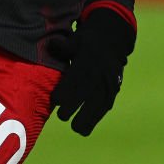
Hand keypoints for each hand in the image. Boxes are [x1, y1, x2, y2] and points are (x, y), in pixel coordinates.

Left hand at [49, 7, 135, 135]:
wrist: (114, 39)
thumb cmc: (89, 40)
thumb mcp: (75, 39)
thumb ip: (61, 47)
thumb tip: (49, 45)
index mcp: (82, 66)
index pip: (66, 91)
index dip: (58, 98)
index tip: (56, 99)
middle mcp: (94, 78)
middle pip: (75, 105)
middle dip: (66, 112)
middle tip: (63, 111)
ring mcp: (105, 87)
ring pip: (90, 114)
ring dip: (80, 121)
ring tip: (75, 124)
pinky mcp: (113, 92)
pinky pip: (101, 112)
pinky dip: (92, 119)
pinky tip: (85, 122)